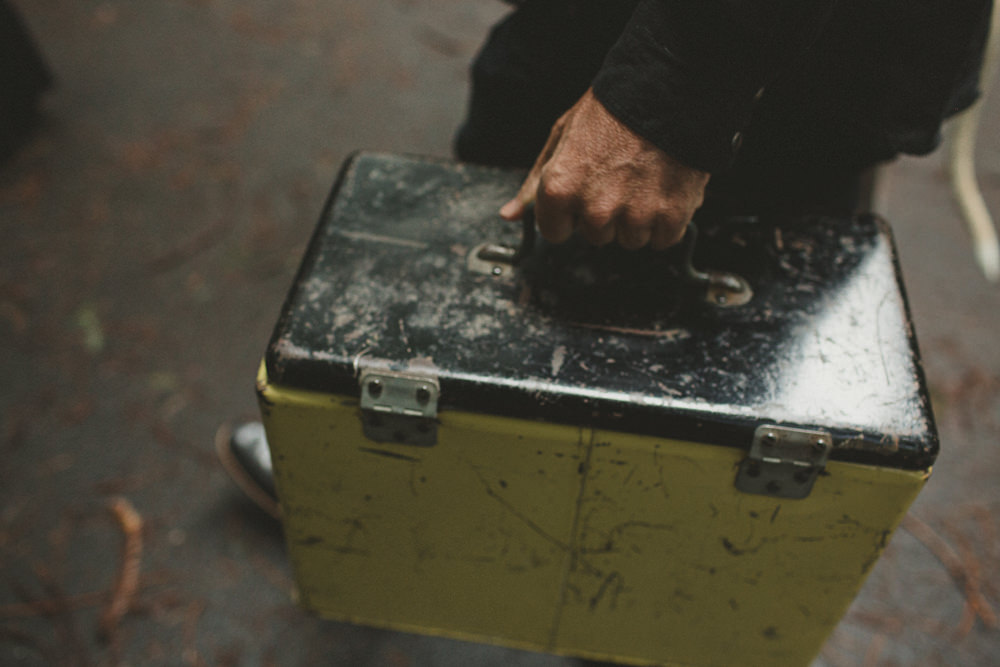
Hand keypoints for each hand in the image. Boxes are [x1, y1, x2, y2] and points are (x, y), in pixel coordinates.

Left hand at [500, 88, 709, 249]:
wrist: (668, 90)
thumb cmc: (612, 109)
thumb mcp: (561, 136)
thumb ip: (535, 183)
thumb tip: (510, 215)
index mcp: (560, 189)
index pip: (555, 232)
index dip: (569, 213)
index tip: (583, 194)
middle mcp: (595, 209)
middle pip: (596, 237)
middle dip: (605, 213)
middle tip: (619, 177)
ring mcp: (633, 216)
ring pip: (630, 240)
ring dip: (637, 218)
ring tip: (643, 179)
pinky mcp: (669, 217)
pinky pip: (663, 239)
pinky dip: (666, 220)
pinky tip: (664, 188)